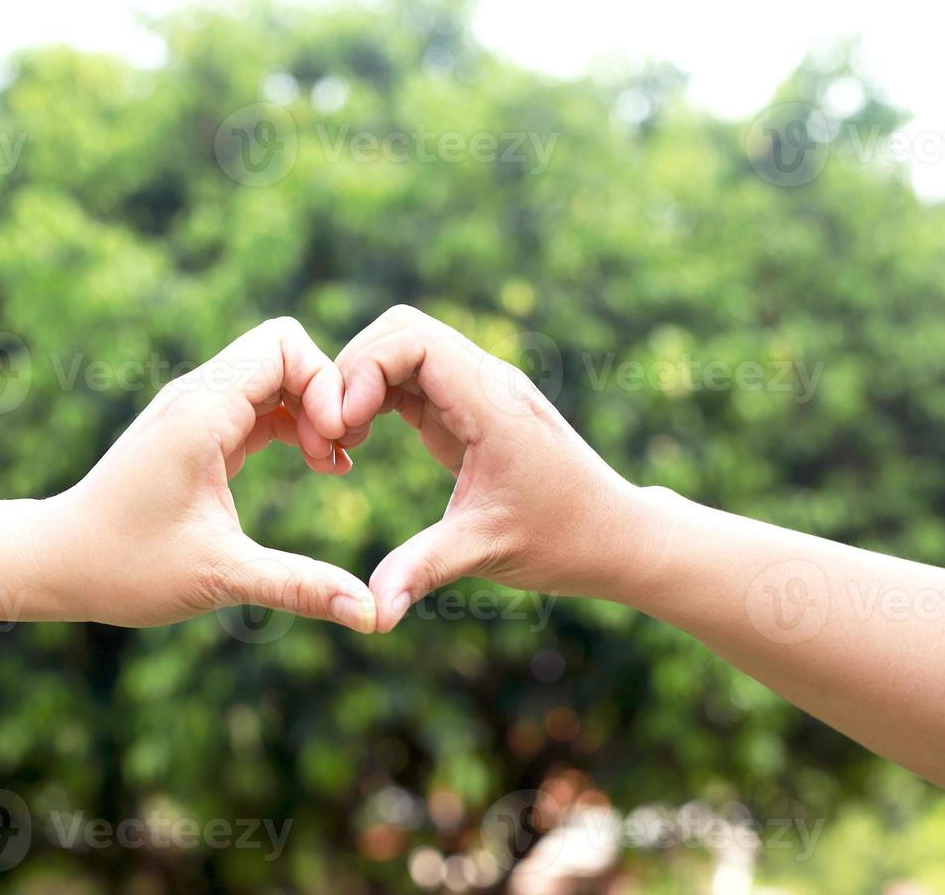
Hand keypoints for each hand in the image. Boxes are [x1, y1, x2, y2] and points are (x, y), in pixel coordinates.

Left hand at [20, 318, 376, 632]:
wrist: (56, 563)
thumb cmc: (125, 567)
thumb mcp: (220, 576)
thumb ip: (299, 587)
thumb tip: (371, 615)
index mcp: (202, 412)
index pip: (284, 345)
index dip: (325, 384)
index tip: (337, 446)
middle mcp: (197, 396)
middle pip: (285, 350)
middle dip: (325, 394)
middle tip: (338, 456)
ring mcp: (194, 410)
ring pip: (274, 375)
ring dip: (311, 411)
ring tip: (331, 466)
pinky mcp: (195, 431)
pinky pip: (258, 403)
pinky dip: (292, 424)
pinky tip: (314, 466)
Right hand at [335, 306, 660, 631]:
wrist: (614, 535)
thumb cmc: (561, 540)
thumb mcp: (486, 552)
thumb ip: (424, 569)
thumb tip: (371, 614)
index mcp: (493, 403)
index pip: (415, 341)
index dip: (365, 370)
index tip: (343, 426)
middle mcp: (487, 383)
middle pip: (401, 330)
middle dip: (353, 370)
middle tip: (331, 433)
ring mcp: (479, 391)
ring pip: (404, 348)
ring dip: (362, 383)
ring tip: (341, 442)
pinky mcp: (469, 409)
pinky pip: (412, 378)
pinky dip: (376, 398)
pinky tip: (359, 443)